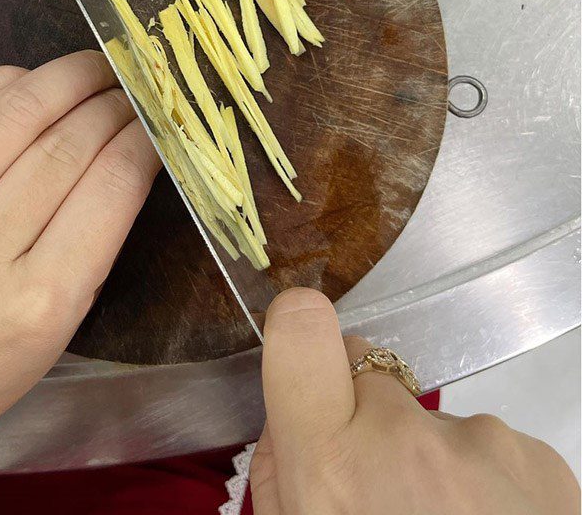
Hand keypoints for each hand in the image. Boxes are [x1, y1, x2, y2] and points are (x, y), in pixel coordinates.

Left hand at [0, 51, 160, 513]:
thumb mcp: (67, 318)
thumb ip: (99, 234)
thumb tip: (134, 147)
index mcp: (42, 299)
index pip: (110, 187)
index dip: (144, 138)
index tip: (164, 116)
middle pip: (65, 145)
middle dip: (113, 103)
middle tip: (139, 86)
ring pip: (14, 115)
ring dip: (66, 78)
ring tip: (99, 68)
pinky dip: (4, 81)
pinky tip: (34, 81)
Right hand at [251, 288, 578, 514]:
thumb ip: (282, 473)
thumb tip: (291, 419)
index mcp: (332, 465)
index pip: (302, 334)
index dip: (299, 328)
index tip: (303, 348)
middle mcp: (406, 438)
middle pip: (369, 375)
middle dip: (367, 420)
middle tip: (381, 492)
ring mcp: (481, 443)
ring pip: (432, 422)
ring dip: (432, 463)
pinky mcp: (539, 458)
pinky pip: (487, 448)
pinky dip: (483, 483)